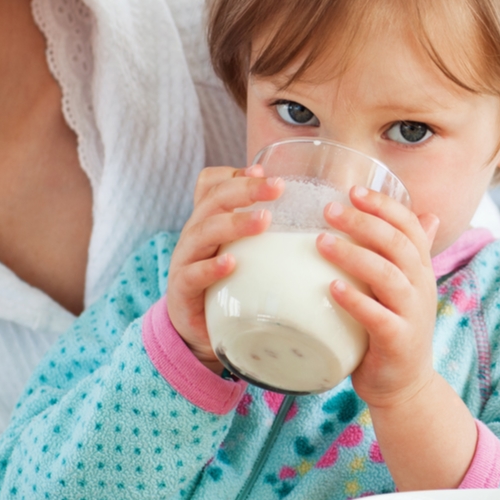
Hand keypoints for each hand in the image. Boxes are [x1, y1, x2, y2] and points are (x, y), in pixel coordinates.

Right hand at [166, 165, 278, 370]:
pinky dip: (210, 268)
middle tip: (278, 187)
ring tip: (263, 220)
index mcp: (209, 221)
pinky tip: (231, 263)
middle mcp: (195, 234)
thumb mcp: (246, 254)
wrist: (197, 330)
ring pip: (203, 232)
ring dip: (234, 223)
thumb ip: (267, 236)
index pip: (212, 185)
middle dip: (246, 190)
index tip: (263, 169)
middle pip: (214, 200)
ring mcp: (185, 260)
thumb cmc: (228, 286)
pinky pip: (192, 275)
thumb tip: (317, 221)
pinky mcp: (182, 290)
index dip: (234, 174)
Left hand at [318, 185, 442, 408]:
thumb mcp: (400, 287)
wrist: (405, 384)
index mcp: (420, 268)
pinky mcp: (399, 341)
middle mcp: (421, 286)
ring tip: (321, 243)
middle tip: (328, 210)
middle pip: (397, 243)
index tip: (353, 191)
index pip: (409, 225)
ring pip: (388, 275)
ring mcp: (412, 314)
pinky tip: (332, 288)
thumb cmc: (392, 329)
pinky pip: (379, 317)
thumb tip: (424, 214)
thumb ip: (402, 253)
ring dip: (354, 255)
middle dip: (364, 222)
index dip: (384, 205)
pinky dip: (356, 301)